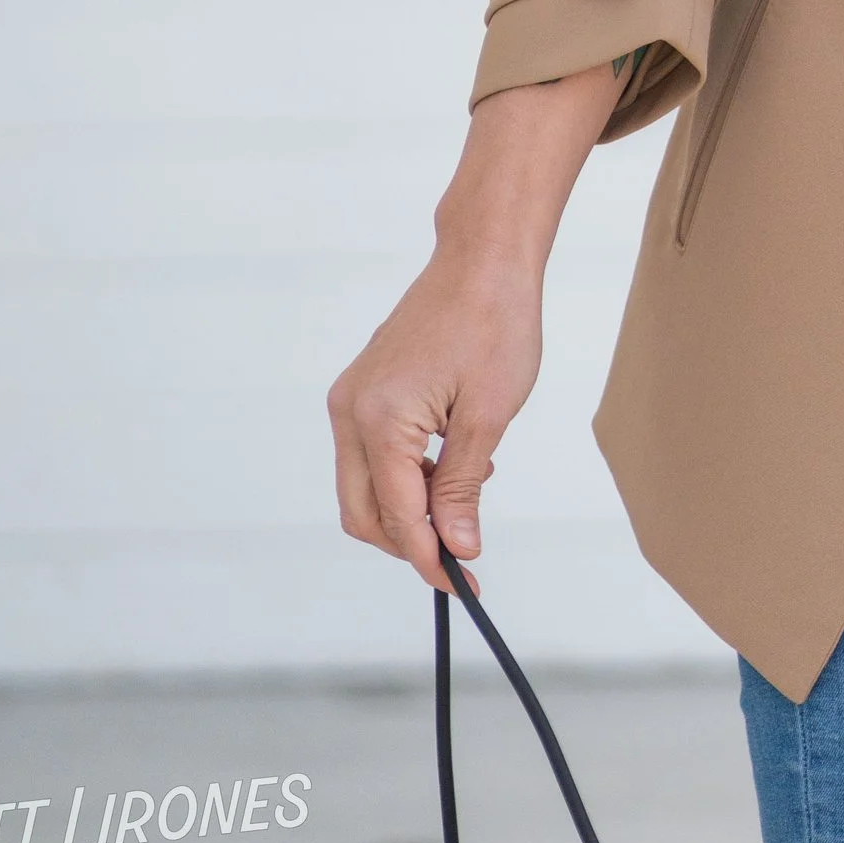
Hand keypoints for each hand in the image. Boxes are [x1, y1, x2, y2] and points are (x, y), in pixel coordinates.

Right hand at [327, 61, 617, 592]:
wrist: (483, 257)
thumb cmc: (494, 324)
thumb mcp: (487, 417)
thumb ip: (462, 488)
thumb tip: (457, 548)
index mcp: (377, 422)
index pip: (396, 519)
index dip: (430, 560)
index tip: (465, 585)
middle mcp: (349, 412)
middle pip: (363, 513)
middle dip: (409, 543)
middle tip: (464, 554)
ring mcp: (351, 398)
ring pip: (364, 487)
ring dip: (409, 507)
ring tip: (468, 492)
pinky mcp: (363, 388)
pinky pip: (372, 454)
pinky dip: (405, 475)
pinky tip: (452, 461)